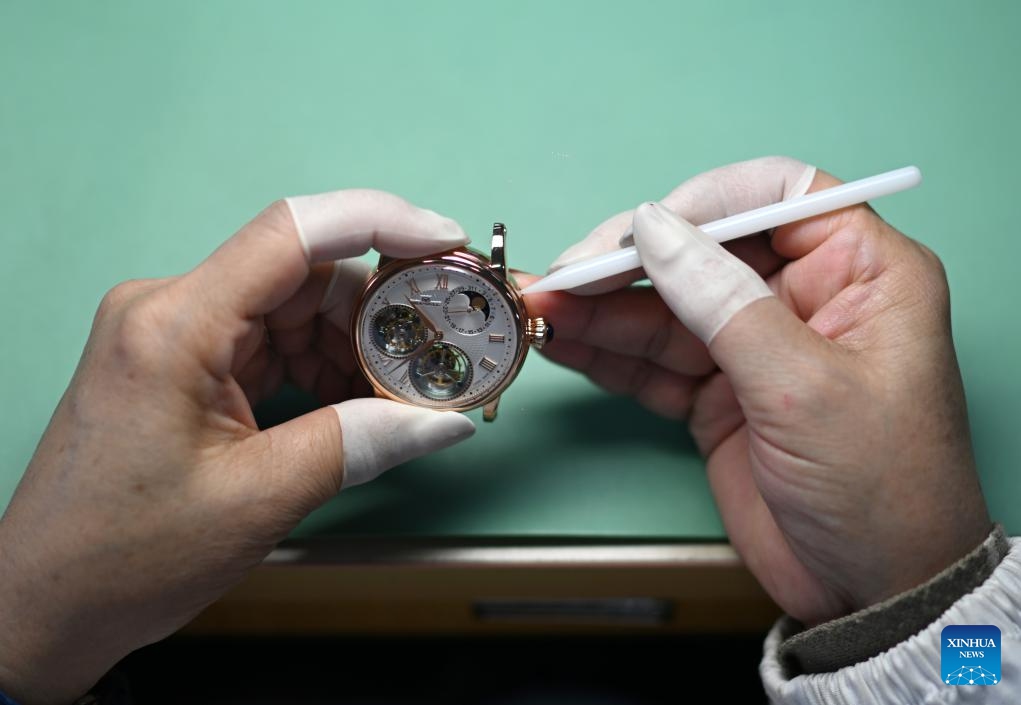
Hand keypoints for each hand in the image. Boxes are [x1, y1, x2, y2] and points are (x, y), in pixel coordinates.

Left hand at [0, 190, 475, 703]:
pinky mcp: (181, 360)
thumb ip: (362, 443)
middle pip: (302, 275)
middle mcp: (169, 309)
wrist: (48, 604)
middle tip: (433, 360)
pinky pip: (269, 341)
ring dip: (352, 346)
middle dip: (377, 314)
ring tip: (397, 399)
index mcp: (175, 325)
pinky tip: (354, 405)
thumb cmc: (125, 555)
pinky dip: (319, 367)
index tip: (446, 241)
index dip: (382, 224)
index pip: (292, 233)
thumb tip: (444, 420)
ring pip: (293, 308)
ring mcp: (172, 332)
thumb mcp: (260, 497)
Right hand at [526, 157, 989, 624]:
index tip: (643, 229)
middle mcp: (804, 299)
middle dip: (630, 263)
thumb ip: (723, 304)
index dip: (704, 201)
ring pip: (667, 308)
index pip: (777, 196)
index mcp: (860, 272)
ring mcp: (755, 348)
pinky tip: (563, 341)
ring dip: (601, 310)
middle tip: (566, 276)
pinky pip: (654, 361)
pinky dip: (607, 353)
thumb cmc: (881, 486)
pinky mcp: (718, 396)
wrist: (874, 591)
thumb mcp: (804, 387)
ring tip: (540, 307)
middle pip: (704, 251)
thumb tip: (655, 230)